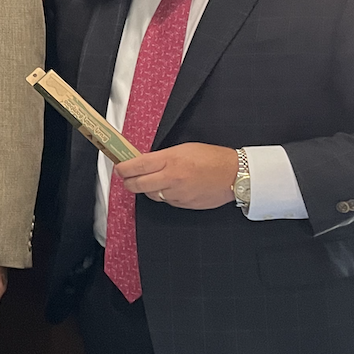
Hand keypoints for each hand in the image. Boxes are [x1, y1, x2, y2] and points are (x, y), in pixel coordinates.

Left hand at [115, 143, 237, 209]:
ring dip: (147, 188)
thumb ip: (161, 157)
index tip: (119, 167)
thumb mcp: (183, 149)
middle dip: (128, 181)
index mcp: (170, 160)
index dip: (123, 168)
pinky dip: (163, 195)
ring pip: (151, 194)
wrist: (234, 175)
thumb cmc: (211, 158)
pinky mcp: (184, 204)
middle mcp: (171, 178)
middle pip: (137, 185)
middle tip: (126, 177)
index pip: (136, 166)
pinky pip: (166, 201)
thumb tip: (143, 163)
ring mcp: (177, 194)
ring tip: (153, 180)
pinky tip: (170, 187)